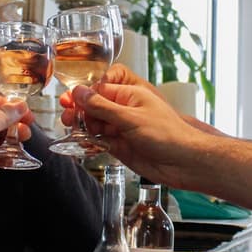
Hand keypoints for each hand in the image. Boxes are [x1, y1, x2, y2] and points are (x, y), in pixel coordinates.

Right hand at [63, 65, 224, 136]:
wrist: (184, 163)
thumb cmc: (167, 134)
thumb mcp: (130, 117)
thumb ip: (102, 106)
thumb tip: (79, 92)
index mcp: (130, 95)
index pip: (99, 89)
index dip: (82, 94)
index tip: (67, 100)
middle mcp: (125, 110)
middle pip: (94, 107)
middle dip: (79, 111)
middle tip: (67, 118)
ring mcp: (122, 129)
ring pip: (95, 125)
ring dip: (82, 127)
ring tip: (72, 130)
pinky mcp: (121, 147)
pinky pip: (99, 142)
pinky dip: (89, 143)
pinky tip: (81, 144)